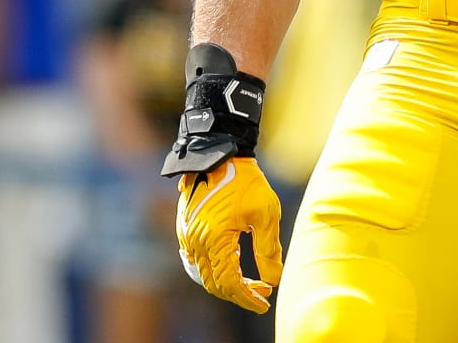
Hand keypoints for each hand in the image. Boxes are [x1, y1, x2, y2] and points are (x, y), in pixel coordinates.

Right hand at [175, 158, 283, 312]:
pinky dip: (213, 270)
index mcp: (214, 240)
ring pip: (203, 275)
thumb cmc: (246, 181)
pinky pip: (195, 261)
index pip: (228, 284)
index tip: (264, 303)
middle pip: (214, 284)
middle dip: (239, 293)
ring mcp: (187, 236)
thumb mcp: (265, 213)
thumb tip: (272, 280)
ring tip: (250, 282)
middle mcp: (196, 242)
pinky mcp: (185, 229)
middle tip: (263, 292)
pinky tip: (232, 266)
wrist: (220, 154)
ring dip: (225, 283)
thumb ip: (268, 249)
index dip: (247, 298)